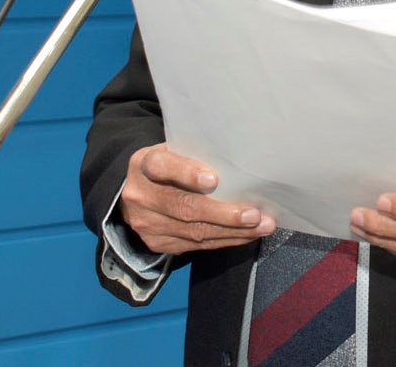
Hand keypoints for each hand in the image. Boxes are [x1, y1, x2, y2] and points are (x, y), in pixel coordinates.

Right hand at [120, 143, 274, 253]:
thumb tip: (240, 163)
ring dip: (232, 231)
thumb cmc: (168, 165)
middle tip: (253, 214)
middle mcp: (141, 195)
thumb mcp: (172, 151)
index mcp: (143, 164)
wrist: (134, 192)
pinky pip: (196, 245)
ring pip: (194, 231)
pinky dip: (225, 240)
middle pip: (184, 207)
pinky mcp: (157, 243)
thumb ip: (195, 154)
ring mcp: (147, 223)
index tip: (214, 180)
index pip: (162, 167)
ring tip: (261, 226)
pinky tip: (246, 235)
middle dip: (223, 213)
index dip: (187, 173)